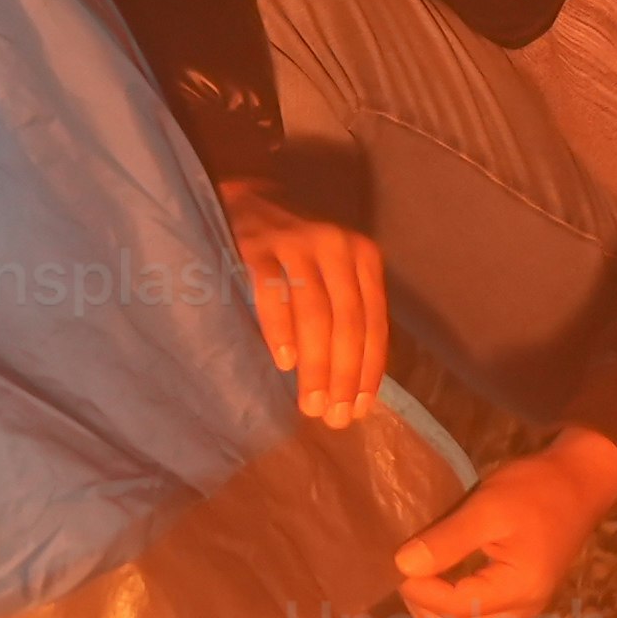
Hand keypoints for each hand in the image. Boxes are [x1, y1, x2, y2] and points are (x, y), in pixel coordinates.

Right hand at [222, 180, 386, 427]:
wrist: (243, 200)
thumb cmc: (292, 252)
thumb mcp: (331, 273)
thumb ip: (346, 314)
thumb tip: (355, 383)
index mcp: (363, 257)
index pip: (373, 322)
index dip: (369, 369)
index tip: (360, 409)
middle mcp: (336, 246)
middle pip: (347, 321)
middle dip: (344, 374)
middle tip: (334, 417)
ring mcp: (296, 243)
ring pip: (315, 312)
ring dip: (316, 364)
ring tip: (310, 403)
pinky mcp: (257, 246)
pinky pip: (273, 293)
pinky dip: (281, 330)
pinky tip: (283, 363)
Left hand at [394, 433, 616, 617]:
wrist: (579, 482)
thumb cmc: (536, 489)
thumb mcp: (488, 507)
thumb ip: (447, 540)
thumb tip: (403, 567)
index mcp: (517, 590)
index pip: (451, 608)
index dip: (417, 588)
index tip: (397, 559)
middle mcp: (522, 611)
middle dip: (422, 606)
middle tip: (408, 567)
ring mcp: (522, 610)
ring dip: (435, 612)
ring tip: (421, 573)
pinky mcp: (520, 601)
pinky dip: (453, 608)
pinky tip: (442, 578)